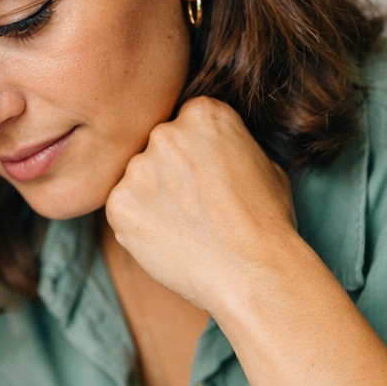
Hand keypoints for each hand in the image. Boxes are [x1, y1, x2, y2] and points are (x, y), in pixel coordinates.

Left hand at [104, 96, 297, 309]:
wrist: (252, 271)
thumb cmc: (267, 222)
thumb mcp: (264, 163)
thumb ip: (229, 145)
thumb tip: (216, 150)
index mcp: (204, 113)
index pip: (184, 126)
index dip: (195, 156)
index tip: (206, 181)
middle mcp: (166, 132)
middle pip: (156, 149)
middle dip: (169, 174)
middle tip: (194, 209)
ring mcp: (139, 167)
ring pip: (137, 179)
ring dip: (152, 199)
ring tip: (185, 228)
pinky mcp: (119, 203)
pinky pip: (123, 209)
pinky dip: (139, 225)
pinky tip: (169, 240)